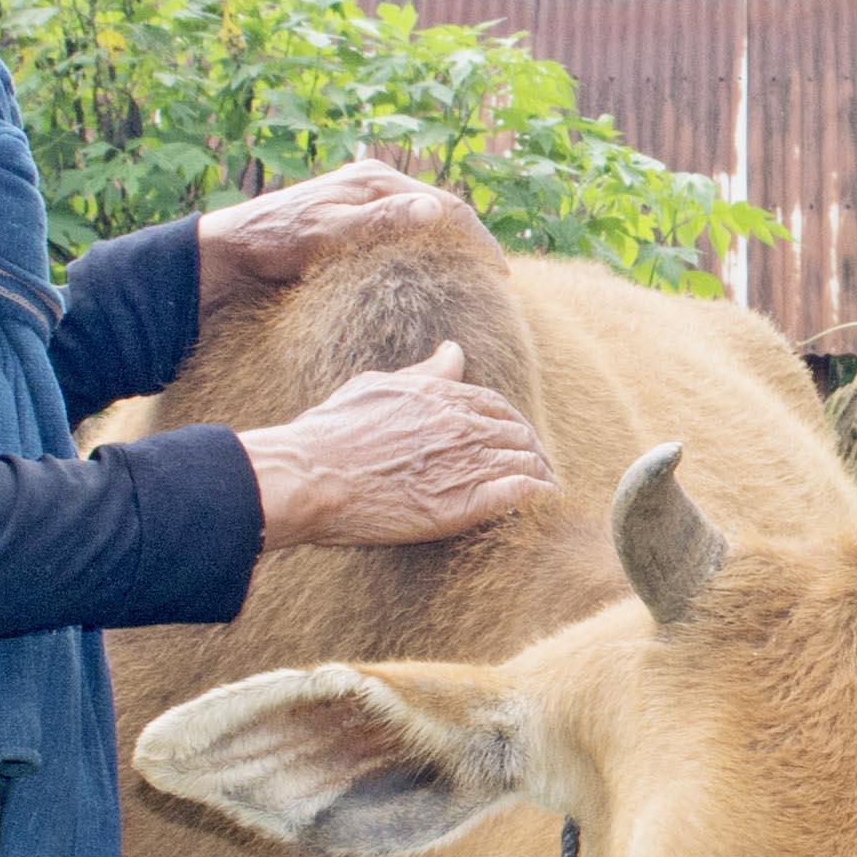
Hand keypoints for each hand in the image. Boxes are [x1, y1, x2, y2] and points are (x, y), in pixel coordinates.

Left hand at [198, 158, 481, 302]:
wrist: (228, 252)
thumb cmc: (272, 242)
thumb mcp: (325, 232)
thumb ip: (378, 221)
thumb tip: (434, 209)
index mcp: (374, 181)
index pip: (445, 206)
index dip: (476, 239)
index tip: (499, 274)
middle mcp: (373, 186)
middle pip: (439, 211)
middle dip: (469, 242)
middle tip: (496, 282)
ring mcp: (363, 203)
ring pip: (422, 224)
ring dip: (448, 248)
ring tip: (472, 282)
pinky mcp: (352, 223)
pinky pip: (401, 235)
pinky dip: (423, 253)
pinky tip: (430, 277)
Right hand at [240, 340, 559, 550]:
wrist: (308, 476)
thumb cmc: (329, 434)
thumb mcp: (377, 387)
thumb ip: (423, 374)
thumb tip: (453, 351)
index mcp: (440, 397)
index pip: (497, 407)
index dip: (513, 423)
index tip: (518, 437)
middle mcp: (459, 427)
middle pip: (516, 435)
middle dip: (532, 449)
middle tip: (539, 466)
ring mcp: (462, 465)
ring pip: (523, 462)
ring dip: (540, 474)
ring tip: (548, 487)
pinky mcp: (459, 506)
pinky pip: (517, 494)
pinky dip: (537, 497)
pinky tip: (546, 502)